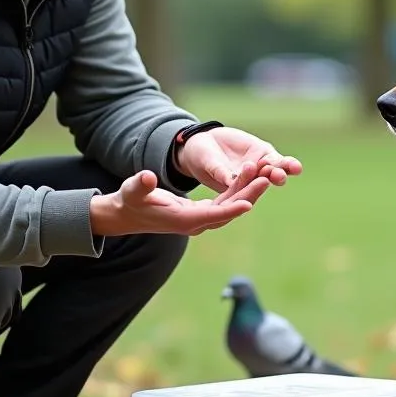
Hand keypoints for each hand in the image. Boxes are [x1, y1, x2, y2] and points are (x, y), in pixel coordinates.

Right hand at [89, 169, 269, 237]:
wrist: (128, 213)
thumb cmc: (130, 200)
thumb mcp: (132, 190)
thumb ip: (140, 185)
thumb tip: (146, 177)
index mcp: (182, 220)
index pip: (211, 216)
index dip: (230, 209)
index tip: (250, 203)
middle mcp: (195, 223)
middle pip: (228, 211)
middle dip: (248, 195)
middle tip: (268, 179)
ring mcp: (199, 219)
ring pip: (230, 206)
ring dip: (247, 191)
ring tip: (264, 173)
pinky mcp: (202, 212)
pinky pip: (225, 202)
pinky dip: (238, 190)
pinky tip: (251, 176)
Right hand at [174, 126, 302, 194]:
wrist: (207, 143)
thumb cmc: (200, 157)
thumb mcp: (208, 162)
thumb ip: (219, 171)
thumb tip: (229, 180)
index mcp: (234, 190)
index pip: (243, 196)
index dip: (250, 194)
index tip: (259, 189)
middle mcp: (248, 183)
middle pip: (261, 185)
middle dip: (269, 181)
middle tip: (277, 177)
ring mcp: (258, 170)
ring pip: (272, 174)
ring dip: (281, 172)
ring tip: (292, 169)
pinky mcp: (263, 155)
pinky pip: (275, 160)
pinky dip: (285, 163)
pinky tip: (294, 166)